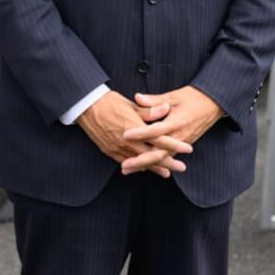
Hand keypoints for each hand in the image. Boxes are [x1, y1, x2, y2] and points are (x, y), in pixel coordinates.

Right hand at [78, 91, 192, 177]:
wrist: (86, 107)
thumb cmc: (109, 102)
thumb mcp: (131, 104)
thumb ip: (149, 111)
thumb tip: (166, 108)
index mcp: (135, 128)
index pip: (160, 139)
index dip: (175, 145)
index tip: (188, 149)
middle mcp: (128, 141)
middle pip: (153, 155)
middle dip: (169, 163)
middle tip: (182, 168)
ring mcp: (118, 148)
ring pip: (140, 162)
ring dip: (154, 168)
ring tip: (167, 172)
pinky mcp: (110, 151)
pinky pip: (126, 163)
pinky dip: (138, 167)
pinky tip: (145, 169)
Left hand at [120, 86, 225, 174]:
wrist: (213, 105)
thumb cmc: (193, 98)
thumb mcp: (174, 96)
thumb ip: (155, 101)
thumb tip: (137, 97)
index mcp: (176, 122)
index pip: (156, 130)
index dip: (140, 133)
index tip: (125, 135)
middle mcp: (179, 136)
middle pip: (158, 153)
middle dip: (140, 161)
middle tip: (124, 166)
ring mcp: (182, 143)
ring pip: (162, 158)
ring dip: (145, 165)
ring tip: (128, 169)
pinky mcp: (182, 145)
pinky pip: (167, 157)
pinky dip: (155, 163)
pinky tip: (142, 167)